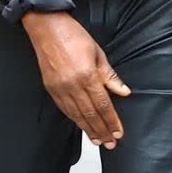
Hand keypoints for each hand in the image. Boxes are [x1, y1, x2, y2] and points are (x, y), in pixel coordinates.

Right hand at [22, 11, 129, 147]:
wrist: (47, 28)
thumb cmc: (74, 36)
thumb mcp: (98, 53)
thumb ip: (110, 76)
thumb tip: (124, 92)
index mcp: (87, 75)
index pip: (103, 104)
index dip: (111, 121)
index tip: (118, 132)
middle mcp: (73, 85)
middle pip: (90, 114)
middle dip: (102, 130)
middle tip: (111, 143)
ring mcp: (60, 88)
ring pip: (77, 115)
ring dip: (88, 129)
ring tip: (98, 141)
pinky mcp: (51, 88)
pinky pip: (65, 109)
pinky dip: (75, 120)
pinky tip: (82, 126)